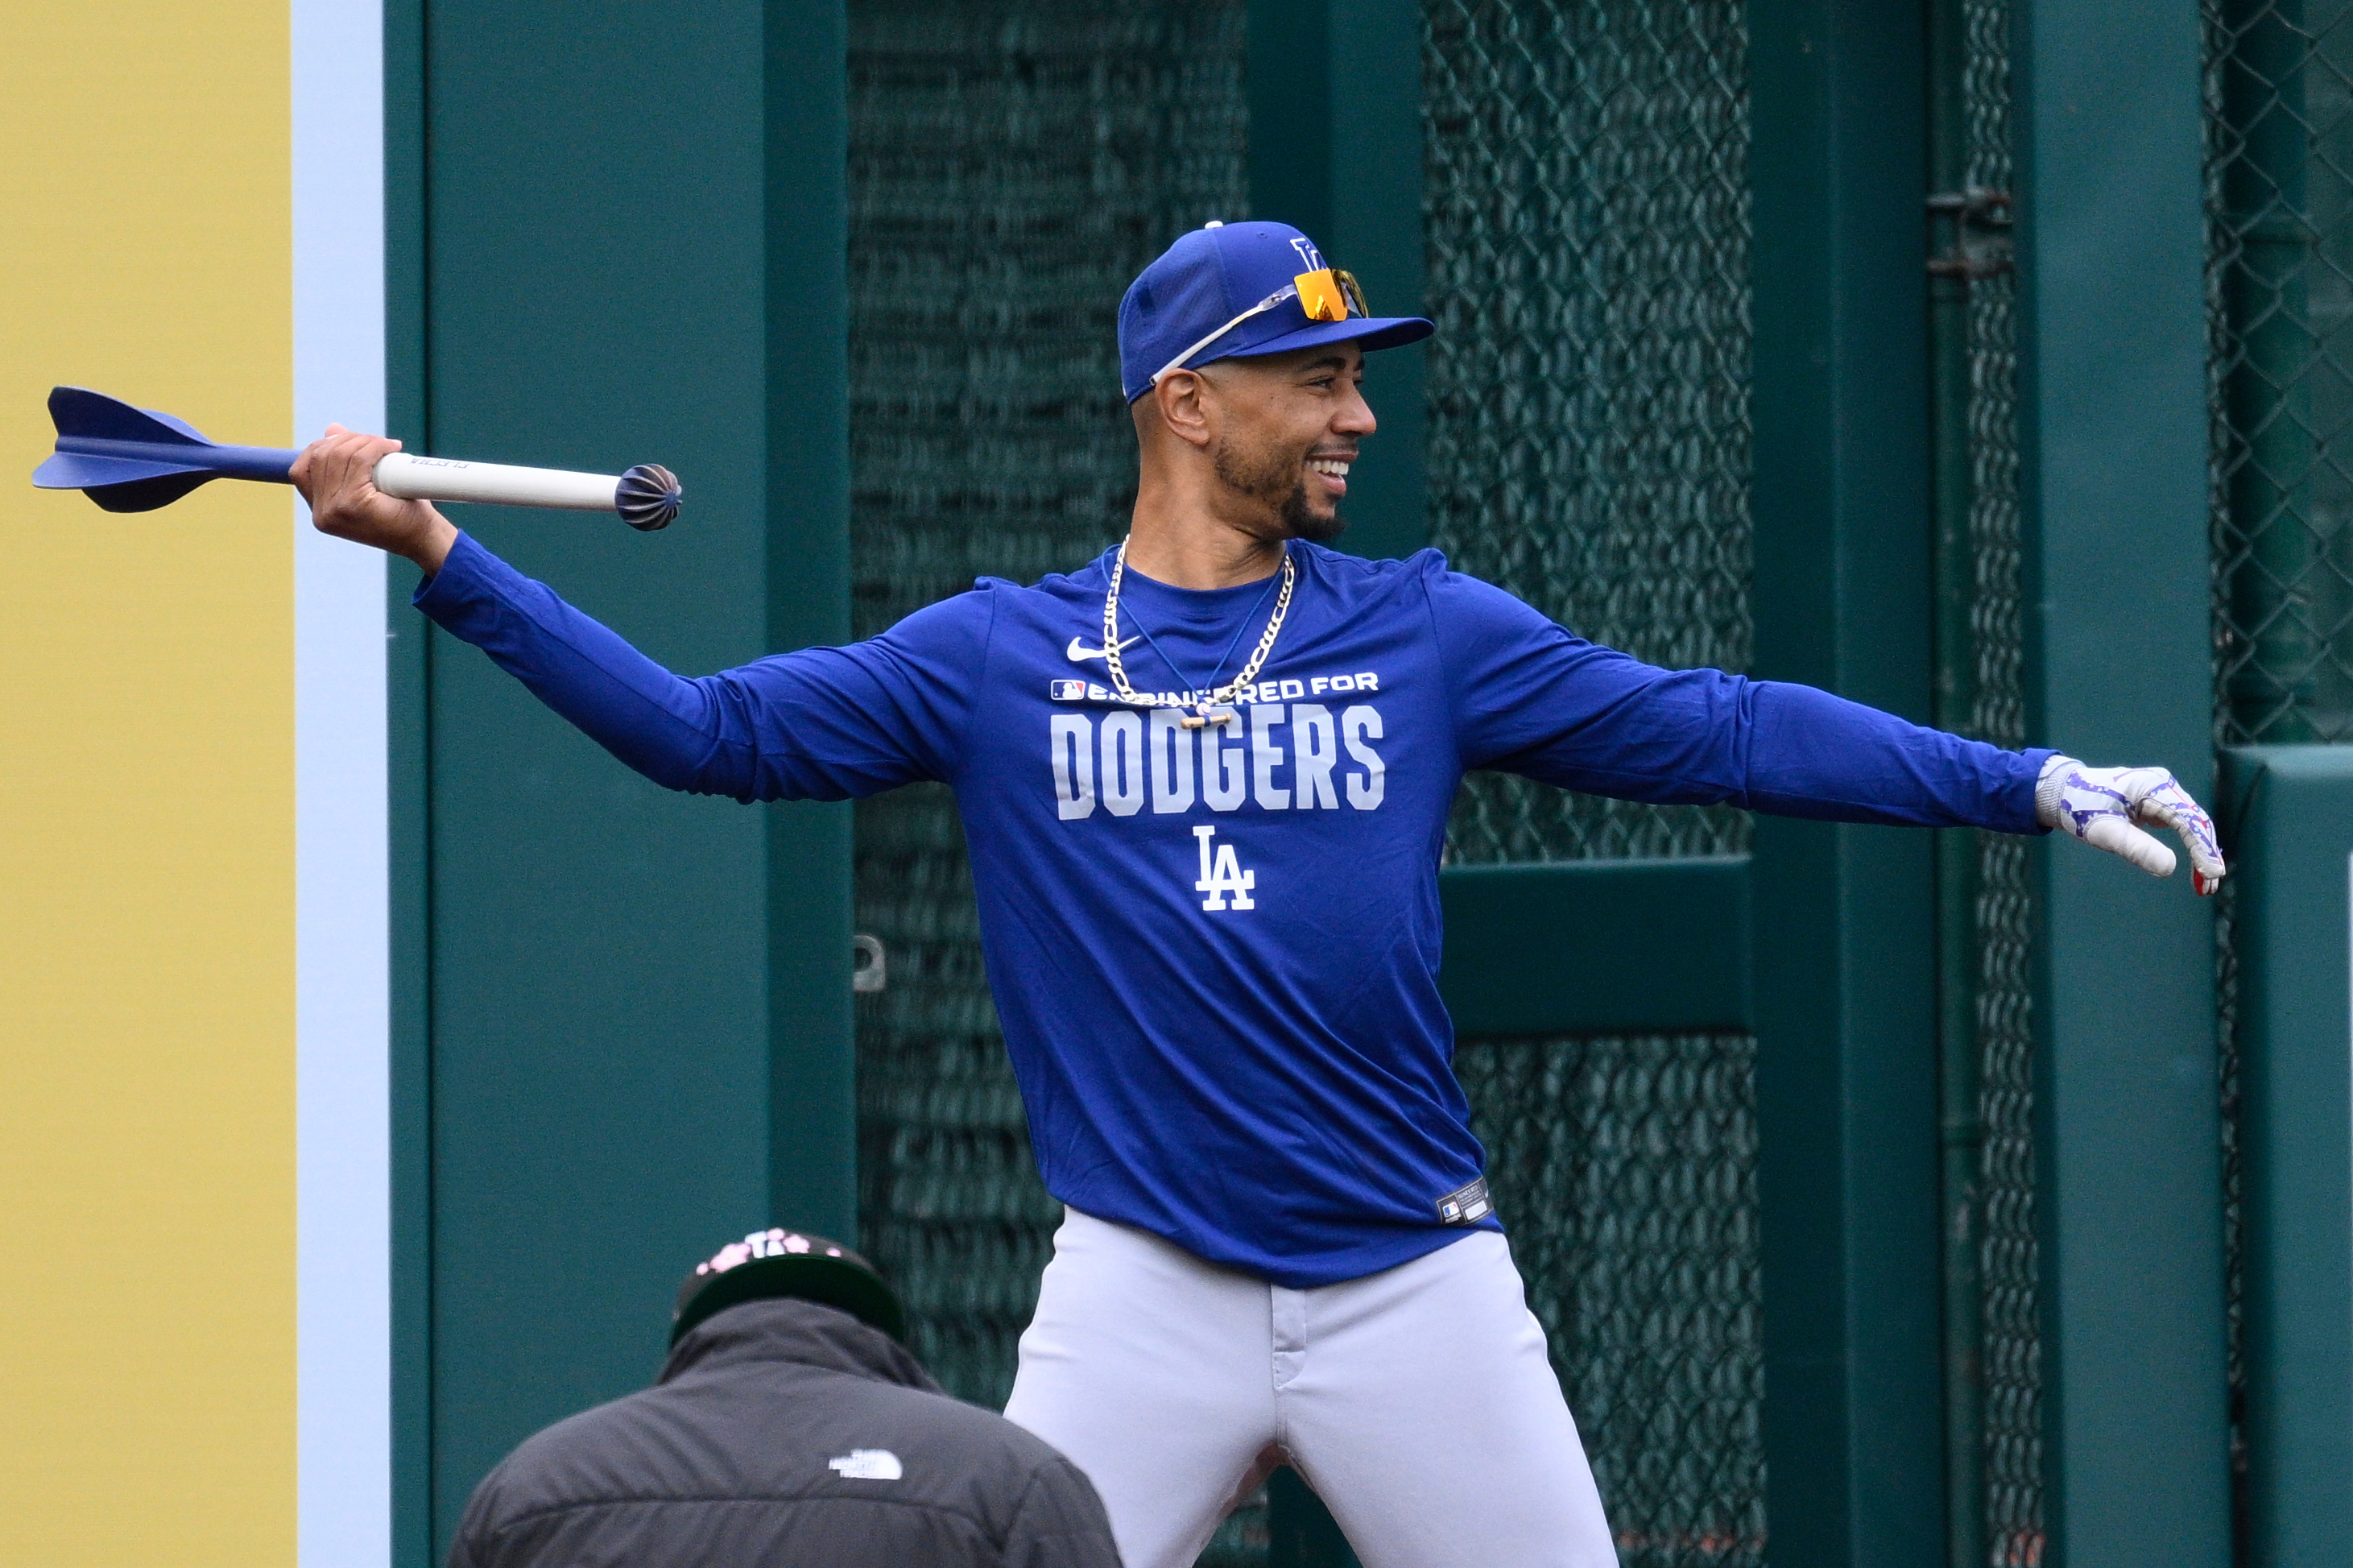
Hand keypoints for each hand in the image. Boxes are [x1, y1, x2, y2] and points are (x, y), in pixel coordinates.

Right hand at [291, 424, 458, 572]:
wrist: (424, 539)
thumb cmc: (401, 512)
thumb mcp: (367, 485)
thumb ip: (346, 462)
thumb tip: (332, 429)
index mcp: (321, 512)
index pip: (301, 471)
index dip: (320, 448)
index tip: (346, 440)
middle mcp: (322, 513)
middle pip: (321, 457)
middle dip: (347, 439)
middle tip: (375, 441)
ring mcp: (335, 509)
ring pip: (339, 454)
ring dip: (365, 441)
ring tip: (387, 445)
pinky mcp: (353, 503)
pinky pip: (359, 460)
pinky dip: (376, 447)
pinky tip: (391, 447)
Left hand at [2037, 756, 2225, 894]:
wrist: (2063, 794)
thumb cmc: (2080, 809)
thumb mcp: (2105, 832)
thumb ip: (2136, 849)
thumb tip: (2169, 869)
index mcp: (2152, 786)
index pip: (2188, 819)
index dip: (2201, 848)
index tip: (2211, 874)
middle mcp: (2163, 785)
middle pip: (2196, 821)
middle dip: (2205, 854)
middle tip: (2210, 886)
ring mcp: (2163, 793)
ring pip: (2193, 824)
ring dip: (2202, 852)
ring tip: (2206, 884)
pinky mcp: (2159, 803)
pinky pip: (2183, 825)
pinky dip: (2191, 846)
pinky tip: (2198, 869)